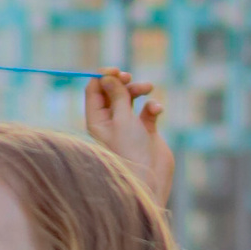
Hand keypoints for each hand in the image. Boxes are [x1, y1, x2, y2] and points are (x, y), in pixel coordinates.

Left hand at [85, 67, 172, 210]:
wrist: (149, 178)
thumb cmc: (130, 150)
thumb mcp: (122, 118)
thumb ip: (116, 95)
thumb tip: (107, 76)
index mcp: (97, 120)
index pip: (94, 91)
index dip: (103, 77)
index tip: (115, 70)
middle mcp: (110, 122)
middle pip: (112, 91)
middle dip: (121, 82)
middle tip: (128, 77)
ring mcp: (128, 126)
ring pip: (130, 97)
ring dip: (138, 89)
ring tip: (148, 88)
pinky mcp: (146, 130)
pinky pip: (147, 110)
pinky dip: (152, 106)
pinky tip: (156, 111)